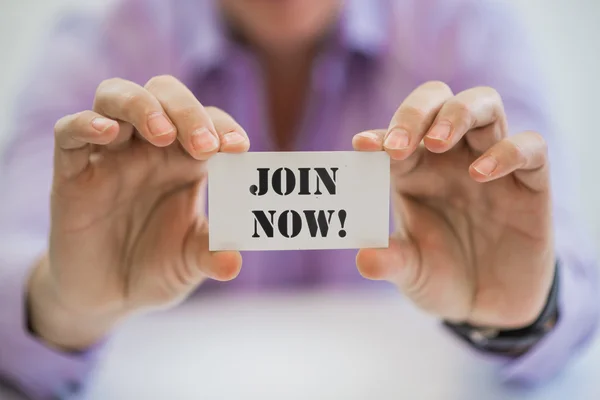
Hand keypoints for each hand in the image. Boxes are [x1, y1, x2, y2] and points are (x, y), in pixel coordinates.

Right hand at [28, 75, 248, 349]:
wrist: (108, 297)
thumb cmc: (156, 267)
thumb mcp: (190, 262)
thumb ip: (211, 255)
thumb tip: (232, 265)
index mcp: (186, 160)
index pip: (208, 121)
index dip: (224, 126)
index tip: (240, 147)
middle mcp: (148, 148)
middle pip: (164, 94)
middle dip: (188, 111)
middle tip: (205, 146)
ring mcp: (108, 156)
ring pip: (116, 97)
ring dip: (142, 106)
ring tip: (163, 134)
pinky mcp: (71, 175)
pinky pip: (68, 134)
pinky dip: (85, 124)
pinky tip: (108, 133)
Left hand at [353, 81, 553, 328]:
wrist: (489, 307)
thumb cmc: (442, 277)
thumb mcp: (411, 273)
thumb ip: (390, 262)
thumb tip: (363, 260)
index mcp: (414, 171)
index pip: (397, 135)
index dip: (381, 134)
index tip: (363, 145)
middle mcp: (450, 159)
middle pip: (437, 100)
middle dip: (416, 112)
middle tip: (400, 144)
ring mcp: (491, 165)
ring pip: (484, 105)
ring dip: (458, 114)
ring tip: (436, 142)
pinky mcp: (530, 183)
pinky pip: (529, 147)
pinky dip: (508, 151)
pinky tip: (480, 174)